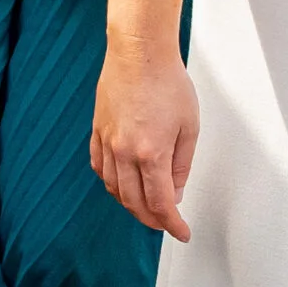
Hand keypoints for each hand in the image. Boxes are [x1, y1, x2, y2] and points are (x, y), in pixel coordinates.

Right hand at [92, 36, 199, 240]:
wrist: (139, 53)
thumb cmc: (168, 82)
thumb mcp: (190, 127)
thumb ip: (182, 165)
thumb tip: (175, 193)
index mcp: (151, 153)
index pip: (160, 203)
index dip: (172, 223)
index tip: (181, 233)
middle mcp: (124, 152)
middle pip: (134, 202)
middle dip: (152, 219)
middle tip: (166, 223)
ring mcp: (107, 142)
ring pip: (114, 189)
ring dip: (131, 205)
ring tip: (147, 208)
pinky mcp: (97, 132)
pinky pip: (100, 169)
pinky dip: (112, 184)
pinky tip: (122, 185)